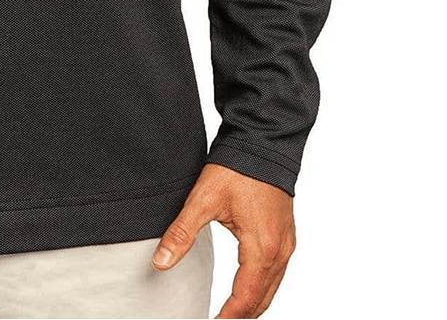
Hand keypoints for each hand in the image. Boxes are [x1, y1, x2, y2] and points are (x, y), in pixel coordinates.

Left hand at [153, 164, 295, 318]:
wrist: (264, 142)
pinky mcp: (285, 236)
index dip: (228, 317)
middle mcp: (280, 251)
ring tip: (230, 316)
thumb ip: (181, 232)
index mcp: (262, 247)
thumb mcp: (203, 199)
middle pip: (261, 299)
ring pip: (271, 288)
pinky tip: (247, 291)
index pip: (245, 298)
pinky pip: (276, 274)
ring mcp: (286, 244)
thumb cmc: (238, 168)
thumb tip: (160, 263)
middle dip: (240, 316)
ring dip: (252, 305)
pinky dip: (262, 289)